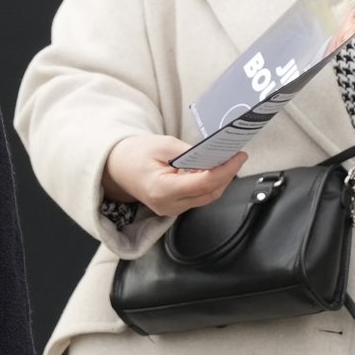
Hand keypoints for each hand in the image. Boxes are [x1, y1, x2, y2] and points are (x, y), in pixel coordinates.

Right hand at [103, 135, 247, 217]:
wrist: (114, 167)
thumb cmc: (134, 154)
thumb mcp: (163, 145)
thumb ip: (191, 153)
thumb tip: (215, 156)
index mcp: (163, 190)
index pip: (205, 182)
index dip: (226, 169)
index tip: (239, 156)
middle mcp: (168, 205)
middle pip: (210, 193)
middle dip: (227, 175)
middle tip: (236, 156)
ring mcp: (170, 210)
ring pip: (206, 198)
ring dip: (219, 180)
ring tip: (226, 161)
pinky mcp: (172, 208)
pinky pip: (197, 198)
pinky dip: (208, 184)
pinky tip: (212, 170)